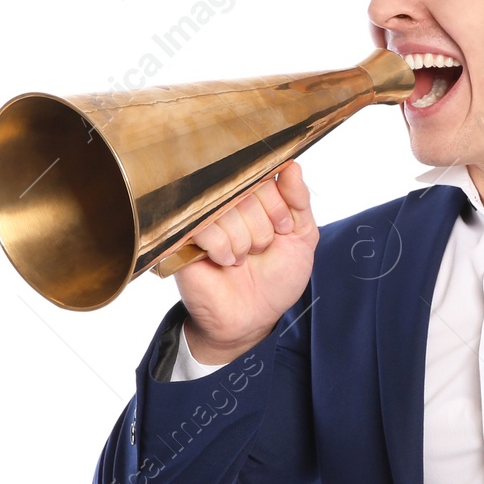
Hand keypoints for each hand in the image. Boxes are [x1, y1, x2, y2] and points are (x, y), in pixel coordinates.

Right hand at [174, 161, 317, 366]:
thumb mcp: (302, 237)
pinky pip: (202, 226)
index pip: (264, 174)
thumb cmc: (277, 277)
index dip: (277, 204)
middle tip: (260, 249)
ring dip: (242, 240)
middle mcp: (227, 200)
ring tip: (242, 258)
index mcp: (254, 194)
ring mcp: (203, 216)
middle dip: (262, 227)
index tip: (283, 229)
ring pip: (225, 208)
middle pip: (245, 189)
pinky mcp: (181, 237)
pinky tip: (225, 262)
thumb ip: (299, 199)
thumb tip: (292, 165)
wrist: (252, 318)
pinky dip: (222, 247)